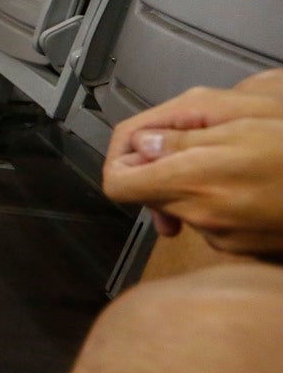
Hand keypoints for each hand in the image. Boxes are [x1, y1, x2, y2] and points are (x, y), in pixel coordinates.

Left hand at [102, 84, 282, 255]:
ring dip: (196, 185)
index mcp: (193, 181)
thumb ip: (181, 135)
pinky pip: (215, 224)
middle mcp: (202, 217)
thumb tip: (143, 144)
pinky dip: (222, 204)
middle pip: (150, 196)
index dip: (122, 160)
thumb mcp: (241, 121)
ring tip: (237, 162)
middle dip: (162, 169)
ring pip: (184, 208)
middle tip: (195, 145)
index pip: (118, 183)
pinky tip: (254, 186)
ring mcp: (225, 239)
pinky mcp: (246, 250)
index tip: (142, 146)